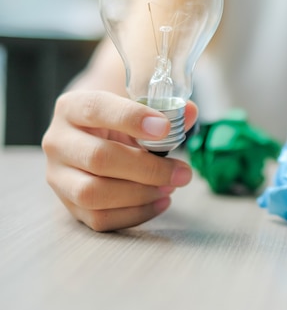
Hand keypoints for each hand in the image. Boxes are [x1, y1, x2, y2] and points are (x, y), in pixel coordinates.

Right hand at [42, 91, 198, 230]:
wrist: (95, 136)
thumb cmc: (120, 119)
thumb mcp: (138, 105)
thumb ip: (165, 108)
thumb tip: (190, 113)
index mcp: (72, 107)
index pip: (96, 108)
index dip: (132, 118)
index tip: (165, 128)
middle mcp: (58, 141)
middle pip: (99, 158)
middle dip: (148, 168)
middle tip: (182, 172)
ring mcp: (59, 177)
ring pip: (93, 193)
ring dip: (140, 194)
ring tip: (171, 187)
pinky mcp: (69, 206)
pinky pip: (99, 219)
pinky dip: (136, 214)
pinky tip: (161, 202)